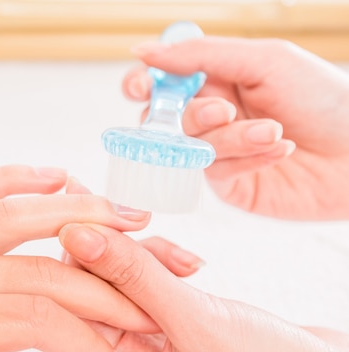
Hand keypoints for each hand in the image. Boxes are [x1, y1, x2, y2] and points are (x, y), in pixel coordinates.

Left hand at [60, 223, 348, 351]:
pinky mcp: (175, 322)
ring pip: (125, 279)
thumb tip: (72, 233)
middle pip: (96, 289)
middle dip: (119, 254)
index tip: (83, 209)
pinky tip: (192, 266)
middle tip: (138, 221)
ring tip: (189, 264)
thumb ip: (132, 275)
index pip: (75, 307)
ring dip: (150, 257)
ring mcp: (153, 342)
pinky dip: (167, 265)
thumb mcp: (195, 321)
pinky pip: (152, 281)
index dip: (77, 255)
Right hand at [123, 37, 348, 219]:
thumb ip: (200, 56)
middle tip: (222, 110)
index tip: (142, 87)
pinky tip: (280, 149)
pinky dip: (246, 157)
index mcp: (215, 79)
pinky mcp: (229, 183)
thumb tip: (142, 52)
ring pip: (189, 147)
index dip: (143, 84)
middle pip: (162, 119)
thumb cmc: (324, 98)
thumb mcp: (264, 60)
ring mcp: (217, 151)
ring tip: (272, 131)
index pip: (160, 81)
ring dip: (230, 137)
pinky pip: (215, 171)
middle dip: (189, 114)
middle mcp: (210, 115)